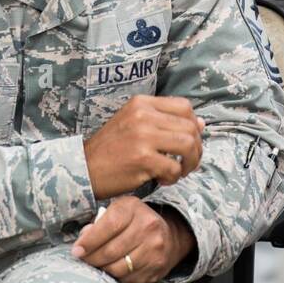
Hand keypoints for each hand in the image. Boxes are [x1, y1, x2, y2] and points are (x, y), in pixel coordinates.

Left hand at [71, 196, 194, 282]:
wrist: (170, 235)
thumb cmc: (136, 221)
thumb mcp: (119, 210)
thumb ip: (100, 222)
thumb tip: (83, 240)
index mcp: (134, 209)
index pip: (108, 226)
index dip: (89, 241)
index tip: (77, 250)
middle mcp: (148, 228)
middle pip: (111, 250)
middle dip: (91, 258)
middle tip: (83, 259)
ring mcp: (155, 250)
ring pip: (118, 268)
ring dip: (103, 269)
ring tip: (97, 264)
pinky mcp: (156, 268)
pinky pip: (128, 279)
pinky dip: (117, 276)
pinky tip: (114, 268)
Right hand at [83, 95, 202, 198]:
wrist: (82, 168)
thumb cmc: (111, 149)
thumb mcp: (134, 123)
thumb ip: (164, 121)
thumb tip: (201, 124)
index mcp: (142, 103)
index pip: (185, 107)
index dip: (193, 126)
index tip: (189, 141)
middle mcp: (143, 115)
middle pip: (190, 127)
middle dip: (195, 149)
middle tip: (186, 163)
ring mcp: (143, 136)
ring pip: (188, 146)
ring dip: (189, 163)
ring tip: (177, 171)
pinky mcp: (142, 159)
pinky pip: (174, 168)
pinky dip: (173, 178)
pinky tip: (162, 179)